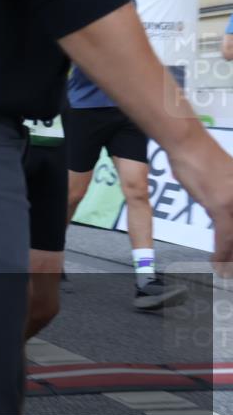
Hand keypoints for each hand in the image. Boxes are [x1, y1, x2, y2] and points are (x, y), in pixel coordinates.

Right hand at [167, 135, 232, 275]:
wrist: (187, 143)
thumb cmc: (198, 157)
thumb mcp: (218, 180)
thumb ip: (223, 198)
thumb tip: (220, 214)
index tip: (231, 256)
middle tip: (228, 270)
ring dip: (231, 256)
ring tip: (225, 271)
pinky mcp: (222, 205)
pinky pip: (225, 236)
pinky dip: (222, 252)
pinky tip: (217, 262)